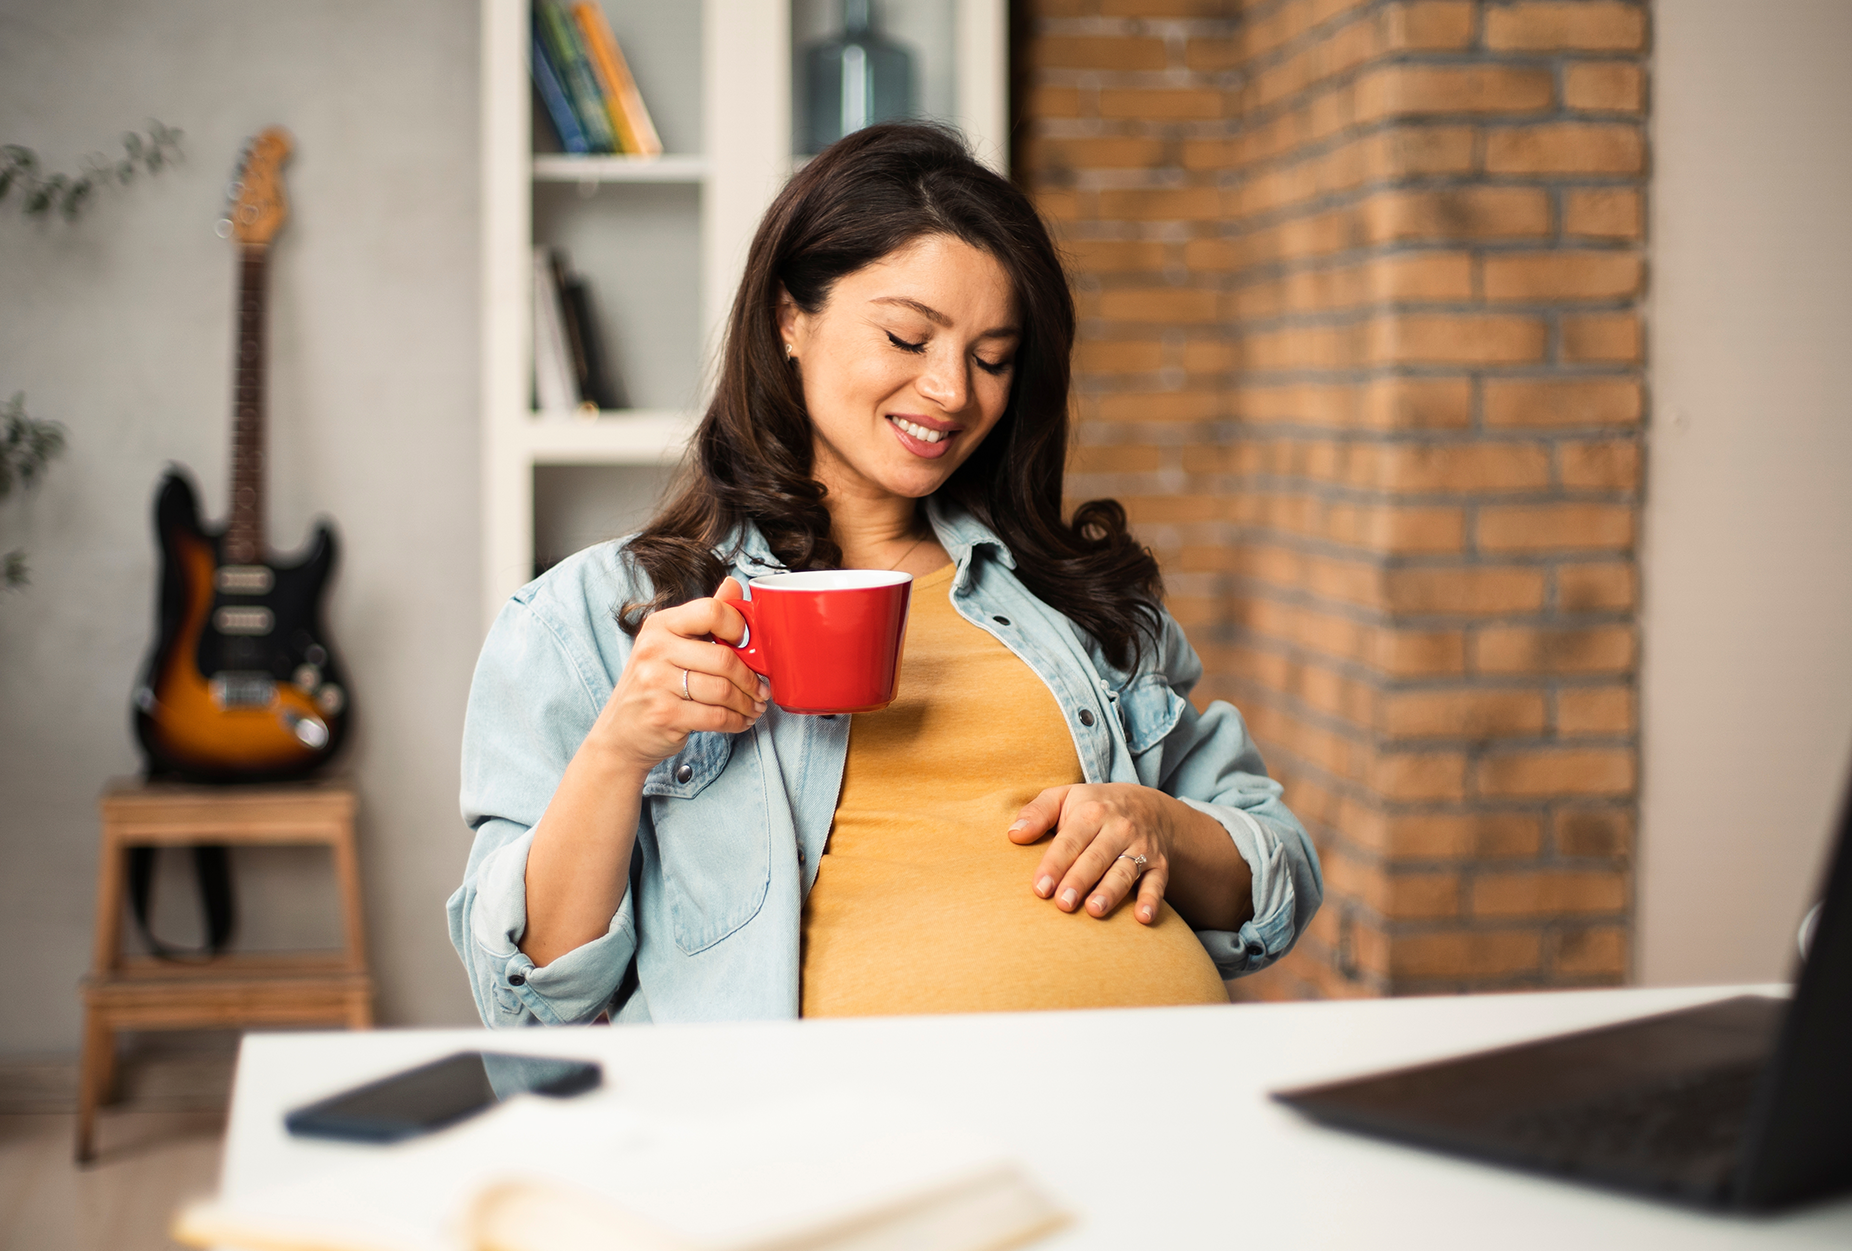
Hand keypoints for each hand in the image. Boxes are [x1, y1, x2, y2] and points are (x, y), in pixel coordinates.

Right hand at [591, 577, 768, 773]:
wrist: (621, 732)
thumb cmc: (654, 685)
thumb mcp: (671, 644)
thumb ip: (703, 617)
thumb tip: (734, 585)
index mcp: (660, 624)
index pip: (710, 611)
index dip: (738, 626)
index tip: (749, 645)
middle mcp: (654, 649)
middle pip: (723, 658)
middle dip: (751, 679)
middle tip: (762, 689)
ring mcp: (656, 682)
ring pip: (723, 690)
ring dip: (747, 702)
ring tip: (754, 706)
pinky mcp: (664, 714)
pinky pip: (715, 717)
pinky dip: (736, 721)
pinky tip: (741, 721)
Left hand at [1008, 783, 1180, 924]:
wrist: (1149, 806)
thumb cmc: (1094, 807)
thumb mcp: (1065, 797)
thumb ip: (1037, 812)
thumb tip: (1013, 834)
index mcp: (1091, 812)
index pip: (1070, 841)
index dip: (1055, 864)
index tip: (1040, 888)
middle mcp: (1118, 828)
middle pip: (1096, 857)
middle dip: (1080, 880)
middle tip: (1063, 903)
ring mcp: (1141, 847)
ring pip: (1125, 870)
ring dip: (1111, 891)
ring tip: (1095, 910)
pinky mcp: (1159, 865)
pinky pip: (1158, 883)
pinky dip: (1153, 900)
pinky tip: (1143, 918)